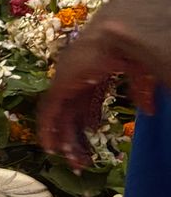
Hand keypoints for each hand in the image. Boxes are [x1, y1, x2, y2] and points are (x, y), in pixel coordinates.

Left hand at [39, 0, 170, 169]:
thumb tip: (149, 110)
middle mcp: (74, 74)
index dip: (86, 121)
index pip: (85, 100)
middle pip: (71, 109)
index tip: (90, 138)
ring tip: (68, 160)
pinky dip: (48, 128)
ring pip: (59, 113)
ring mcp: (65, 77)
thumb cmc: (131, 48)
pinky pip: (50, 111)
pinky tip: (51, 147)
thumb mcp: (140, 72)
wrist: (119, 36)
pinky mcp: (60, 84)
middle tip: (79, 160)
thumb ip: (141, 90)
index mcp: (91, 68)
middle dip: (74, 134)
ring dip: (62, 136)